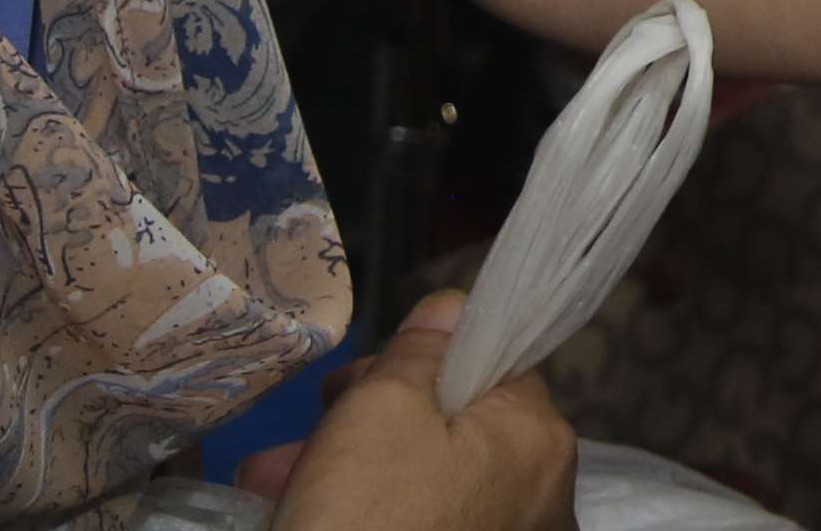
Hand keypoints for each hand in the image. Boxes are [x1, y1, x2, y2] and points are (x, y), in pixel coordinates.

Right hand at [249, 291, 573, 530]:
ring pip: (425, 482)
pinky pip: (423, 526)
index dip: (418, 362)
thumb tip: (451, 310)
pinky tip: (302, 514)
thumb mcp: (382, 406)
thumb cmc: (367, 514)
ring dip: (350, 470)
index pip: (490, 364)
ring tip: (276, 482)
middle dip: (367, 421)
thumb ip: (420, 349)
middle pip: (452, 425)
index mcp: (538, 435)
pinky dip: (370, 516)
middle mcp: (544, 493)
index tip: (357, 381)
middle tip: (308, 429)